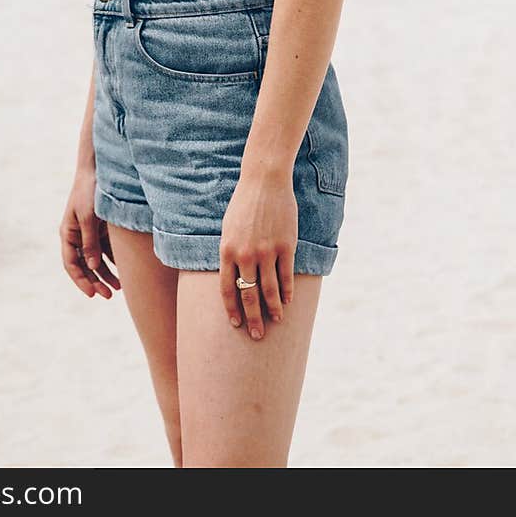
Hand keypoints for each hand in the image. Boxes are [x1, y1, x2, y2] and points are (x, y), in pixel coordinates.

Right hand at [59, 165, 121, 298]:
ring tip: (120, 288)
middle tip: (109, 296)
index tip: (92, 294)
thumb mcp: (89, 217)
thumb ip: (90, 242)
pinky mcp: (101, 227)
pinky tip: (125, 271)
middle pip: (85, 265)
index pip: (71, 264)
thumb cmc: (89, 191)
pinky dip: (114, 261)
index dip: (81, 280)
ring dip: (106, 274)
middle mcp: (77, 235)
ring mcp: (89, 232)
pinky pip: (106, 249)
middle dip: (96, 281)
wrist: (99, 169)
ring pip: (97, 260)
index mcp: (68, 233)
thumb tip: (92, 267)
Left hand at [219, 170, 296, 339]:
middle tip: (257, 335)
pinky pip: (286, 275)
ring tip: (276, 320)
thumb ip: (230, 252)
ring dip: (273, 309)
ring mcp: (266, 251)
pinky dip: (287, 291)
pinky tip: (288, 301)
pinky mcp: (285, 246)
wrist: (264, 181)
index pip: (227, 289)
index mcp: (227, 250)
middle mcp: (245, 255)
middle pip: (248, 295)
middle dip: (253, 319)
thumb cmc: (244, 203)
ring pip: (269, 290)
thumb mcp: (228, 228)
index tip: (236, 324)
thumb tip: (232, 275)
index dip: (232, 309)